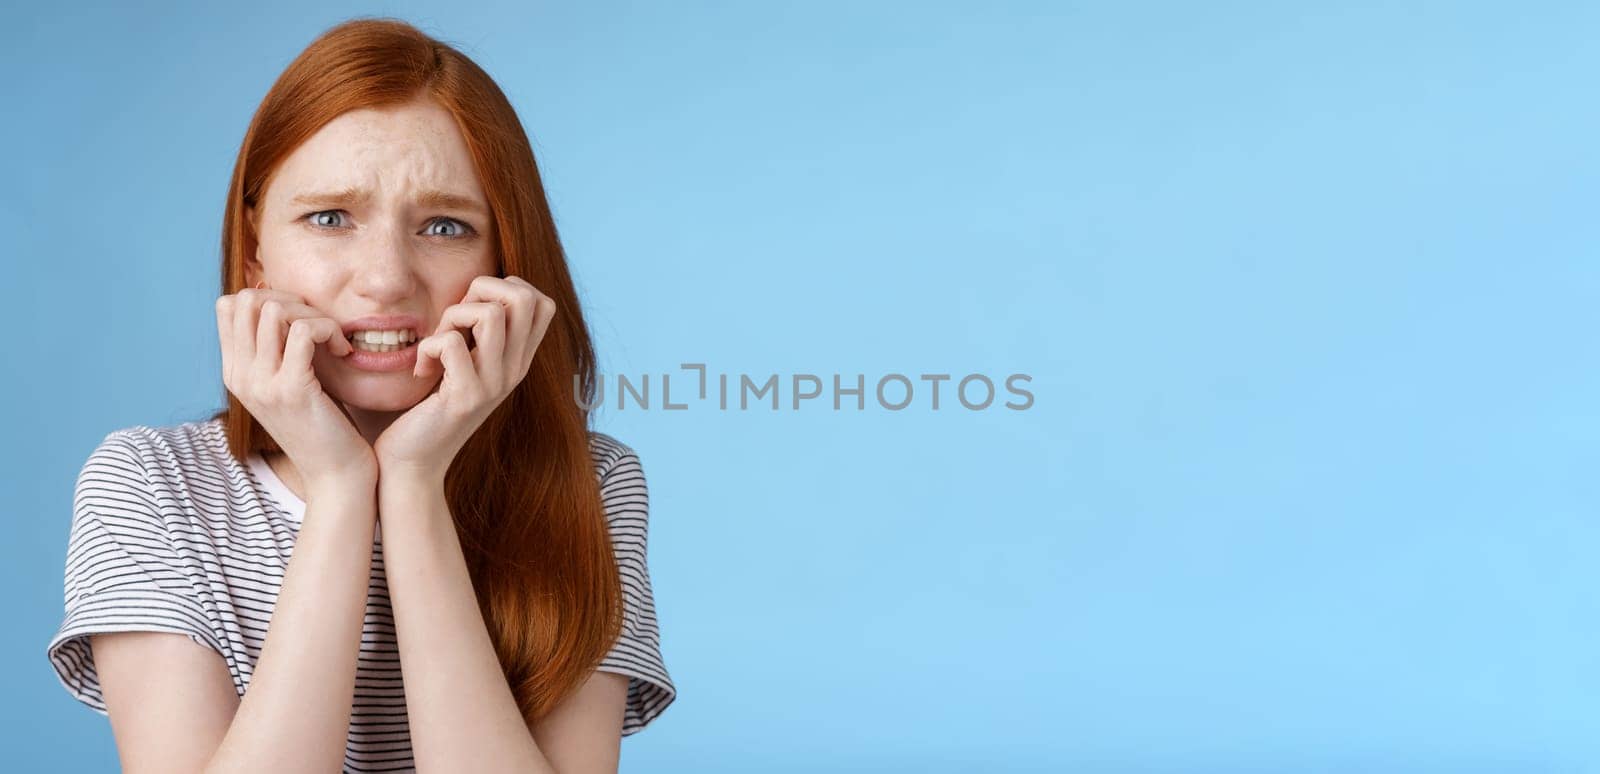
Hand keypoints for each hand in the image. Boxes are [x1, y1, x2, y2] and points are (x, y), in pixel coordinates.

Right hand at [216, 288, 375, 488]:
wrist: (334, 474)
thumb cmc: (321, 424)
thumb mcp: (287, 383)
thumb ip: (275, 349)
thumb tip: (277, 301)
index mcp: (234, 372)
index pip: (228, 306)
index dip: (268, 296)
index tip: (301, 318)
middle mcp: (240, 376)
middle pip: (246, 300)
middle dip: (291, 299)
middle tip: (319, 325)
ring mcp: (262, 384)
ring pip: (273, 310)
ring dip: (313, 314)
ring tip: (332, 339)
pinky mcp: (292, 390)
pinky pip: (304, 331)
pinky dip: (329, 330)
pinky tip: (343, 351)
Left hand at [373, 275, 554, 483]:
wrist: (415, 463)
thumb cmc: (429, 407)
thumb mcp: (465, 365)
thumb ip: (477, 334)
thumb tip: (475, 292)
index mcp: (518, 360)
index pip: (543, 303)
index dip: (508, 287)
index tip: (475, 308)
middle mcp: (515, 370)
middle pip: (524, 298)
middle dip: (482, 290)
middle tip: (457, 318)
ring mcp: (494, 384)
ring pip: (490, 314)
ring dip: (452, 316)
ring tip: (437, 343)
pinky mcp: (465, 397)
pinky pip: (451, 343)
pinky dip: (428, 346)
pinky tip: (423, 370)